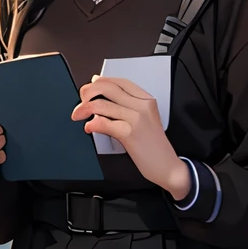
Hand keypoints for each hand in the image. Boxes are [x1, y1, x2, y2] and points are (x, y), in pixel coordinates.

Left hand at [71, 75, 190, 200]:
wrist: (168, 167)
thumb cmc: (155, 146)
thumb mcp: (146, 120)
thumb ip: (128, 108)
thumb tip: (103, 98)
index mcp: (147, 100)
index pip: (120, 82)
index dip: (102, 81)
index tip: (90, 86)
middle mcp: (142, 106)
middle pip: (109, 88)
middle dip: (88, 92)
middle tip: (80, 101)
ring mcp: (137, 119)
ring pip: (102, 105)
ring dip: (84, 109)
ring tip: (78, 115)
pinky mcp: (130, 134)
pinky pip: (104, 123)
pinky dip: (92, 124)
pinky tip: (89, 128)